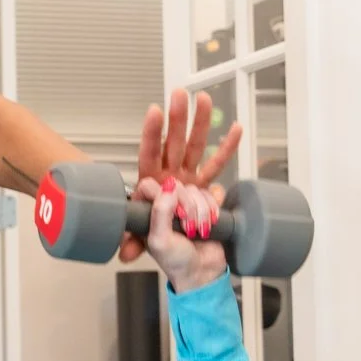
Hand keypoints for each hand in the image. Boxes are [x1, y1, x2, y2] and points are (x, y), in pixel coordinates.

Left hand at [119, 88, 242, 261]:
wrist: (194, 267)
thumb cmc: (170, 254)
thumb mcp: (151, 245)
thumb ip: (139, 241)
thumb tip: (124, 252)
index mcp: (152, 185)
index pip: (150, 153)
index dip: (152, 133)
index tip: (155, 111)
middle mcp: (170, 177)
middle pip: (173, 142)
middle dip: (177, 118)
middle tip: (179, 93)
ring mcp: (189, 180)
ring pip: (196, 146)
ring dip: (200, 123)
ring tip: (202, 97)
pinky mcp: (208, 189)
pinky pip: (219, 165)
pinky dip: (228, 147)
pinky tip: (235, 127)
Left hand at [136, 176, 225, 292]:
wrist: (203, 273)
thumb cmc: (177, 262)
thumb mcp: (160, 241)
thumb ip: (160, 213)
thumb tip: (168, 188)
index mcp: (147, 212)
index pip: (149, 186)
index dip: (164, 196)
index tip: (174, 214)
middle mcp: (166, 206)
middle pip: (177, 186)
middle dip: (188, 208)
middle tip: (188, 228)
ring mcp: (186, 205)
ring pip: (196, 190)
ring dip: (202, 212)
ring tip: (198, 231)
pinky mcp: (204, 206)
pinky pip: (211, 193)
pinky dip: (214, 208)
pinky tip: (211, 223)